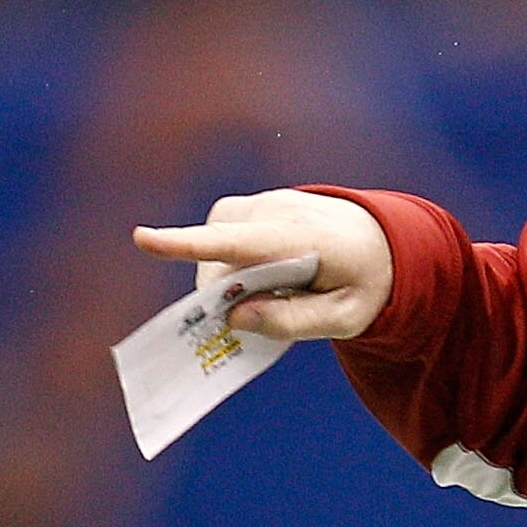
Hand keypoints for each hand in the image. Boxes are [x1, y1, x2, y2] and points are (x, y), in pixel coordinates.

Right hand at [132, 189, 391, 339]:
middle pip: (220, 261)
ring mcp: (263, 203)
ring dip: (230, 278)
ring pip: (217, 249)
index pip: (235, 242)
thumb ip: (291, 323)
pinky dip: (232, 262)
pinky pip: (223, 237)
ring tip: (274, 291)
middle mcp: (275, 212)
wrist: (385, 237)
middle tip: (262, 315)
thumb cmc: (366, 280)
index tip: (142, 239)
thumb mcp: (346, 318)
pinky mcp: (253, 205)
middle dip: (227, 296)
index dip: (186, 244)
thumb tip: (233, 318)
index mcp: (299, 238)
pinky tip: (263, 276)